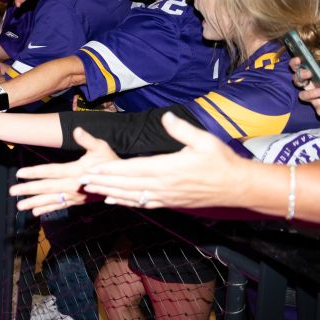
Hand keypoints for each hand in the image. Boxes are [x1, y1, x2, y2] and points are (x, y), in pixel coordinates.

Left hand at [8, 127, 117, 214]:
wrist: (124, 183)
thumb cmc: (111, 162)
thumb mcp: (101, 147)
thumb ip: (87, 140)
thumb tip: (77, 130)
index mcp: (76, 171)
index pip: (51, 171)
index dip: (35, 172)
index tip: (20, 173)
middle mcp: (73, 185)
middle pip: (47, 188)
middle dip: (29, 190)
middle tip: (12, 191)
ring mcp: (75, 195)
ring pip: (52, 200)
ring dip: (34, 203)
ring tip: (20, 206)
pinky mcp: (78, 201)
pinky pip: (60, 206)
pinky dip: (47, 209)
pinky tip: (35, 212)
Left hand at [77, 112, 245, 209]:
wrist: (238, 187)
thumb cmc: (222, 161)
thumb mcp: (205, 140)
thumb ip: (182, 130)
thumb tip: (166, 117)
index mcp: (169, 168)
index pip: (133, 169)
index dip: (111, 170)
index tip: (93, 168)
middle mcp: (164, 185)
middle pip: (126, 184)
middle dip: (102, 182)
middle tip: (81, 180)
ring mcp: (166, 196)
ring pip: (131, 195)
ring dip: (109, 191)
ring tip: (90, 189)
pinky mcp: (170, 202)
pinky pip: (142, 203)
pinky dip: (125, 201)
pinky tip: (113, 200)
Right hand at [290, 57, 319, 121]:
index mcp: (316, 76)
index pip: (300, 68)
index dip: (296, 64)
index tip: (298, 59)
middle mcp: (312, 87)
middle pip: (297, 81)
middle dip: (299, 76)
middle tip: (308, 74)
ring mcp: (315, 99)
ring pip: (303, 96)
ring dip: (310, 93)